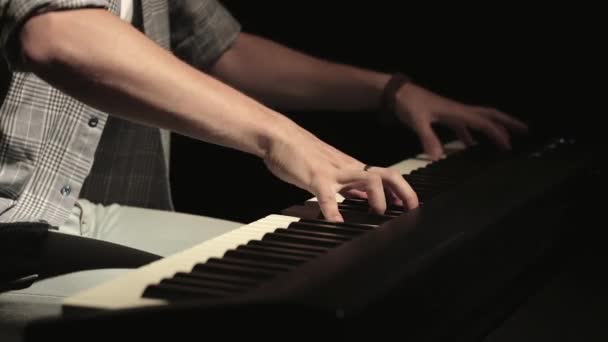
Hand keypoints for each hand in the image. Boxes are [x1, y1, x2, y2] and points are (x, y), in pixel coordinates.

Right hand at [263, 117, 418, 220]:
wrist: (278, 135)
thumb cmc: (300, 152)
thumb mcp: (330, 168)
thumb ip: (347, 184)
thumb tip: (363, 197)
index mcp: (351, 167)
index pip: (385, 176)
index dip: (402, 190)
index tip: (410, 206)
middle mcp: (348, 168)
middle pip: (386, 175)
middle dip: (403, 192)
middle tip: (409, 209)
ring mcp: (333, 172)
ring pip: (367, 180)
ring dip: (378, 199)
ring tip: (377, 215)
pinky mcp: (315, 178)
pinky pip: (328, 197)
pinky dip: (334, 213)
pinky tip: (336, 225)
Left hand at [394, 83, 527, 159]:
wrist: (397, 94)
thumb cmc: (409, 104)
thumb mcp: (418, 122)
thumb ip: (428, 138)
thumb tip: (438, 157)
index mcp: (457, 111)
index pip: (484, 123)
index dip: (498, 134)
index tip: (509, 146)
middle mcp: (459, 111)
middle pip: (489, 115)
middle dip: (507, 123)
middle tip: (524, 131)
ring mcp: (453, 113)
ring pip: (478, 120)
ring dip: (491, 129)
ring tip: (503, 141)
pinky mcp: (445, 116)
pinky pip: (464, 126)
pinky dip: (470, 135)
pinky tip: (470, 146)